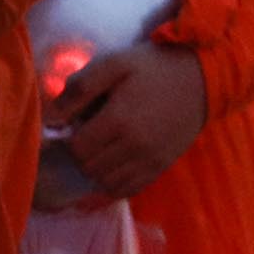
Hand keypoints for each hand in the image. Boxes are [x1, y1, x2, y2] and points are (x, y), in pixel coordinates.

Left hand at [54, 42, 208, 199]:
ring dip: (96, 169)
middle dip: (81, 153)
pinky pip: (128, 189)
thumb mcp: (114, 64)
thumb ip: (80, 88)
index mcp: (119, 120)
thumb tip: (51, 116)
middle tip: (89, 134)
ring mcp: (150, 161)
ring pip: (105, 183)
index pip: (77, 149)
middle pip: (89, 168)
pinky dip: (114, 182)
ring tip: (102, 147)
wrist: (202, 78)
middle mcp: (134, 147)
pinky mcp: (161, 167)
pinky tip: (115, 162)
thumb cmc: (153, 67)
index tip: (76, 124)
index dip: (70, 138)